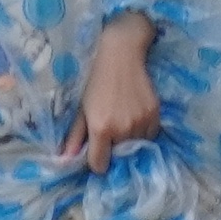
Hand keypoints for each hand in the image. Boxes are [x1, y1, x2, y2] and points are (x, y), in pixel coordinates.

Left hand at [60, 12, 161, 173]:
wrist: (121, 55)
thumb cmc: (95, 80)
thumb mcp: (82, 108)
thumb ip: (75, 136)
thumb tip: (66, 160)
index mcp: (101, 128)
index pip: (100, 164)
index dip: (96, 161)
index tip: (96, 152)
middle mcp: (123, 130)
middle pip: (118, 155)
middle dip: (112, 148)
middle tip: (108, 130)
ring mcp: (141, 123)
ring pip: (136, 146)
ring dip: (128, 141)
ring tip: (121, 121)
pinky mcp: (155, 115)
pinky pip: (149, 135)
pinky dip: (142, 132)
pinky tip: (133, 116)